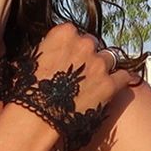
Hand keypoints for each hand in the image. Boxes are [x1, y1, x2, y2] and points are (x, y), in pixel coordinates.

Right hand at [26, 23, 140, 117]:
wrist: (34, 118)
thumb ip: (49, 49)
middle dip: (88, 55)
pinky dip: (121, 80)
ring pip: (109, 58)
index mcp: (64, 34)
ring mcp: (99, 64)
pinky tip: (116, 85)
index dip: (72, 46)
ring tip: (95, 81)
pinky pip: (124, 76)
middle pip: (93, 44)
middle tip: (80, 71)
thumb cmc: (27, 91)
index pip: (75, 32)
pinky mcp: (109, 85)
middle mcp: (84, 44)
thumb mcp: (31, 60)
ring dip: (103, 68)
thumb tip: (53, 51)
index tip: (69, 56)